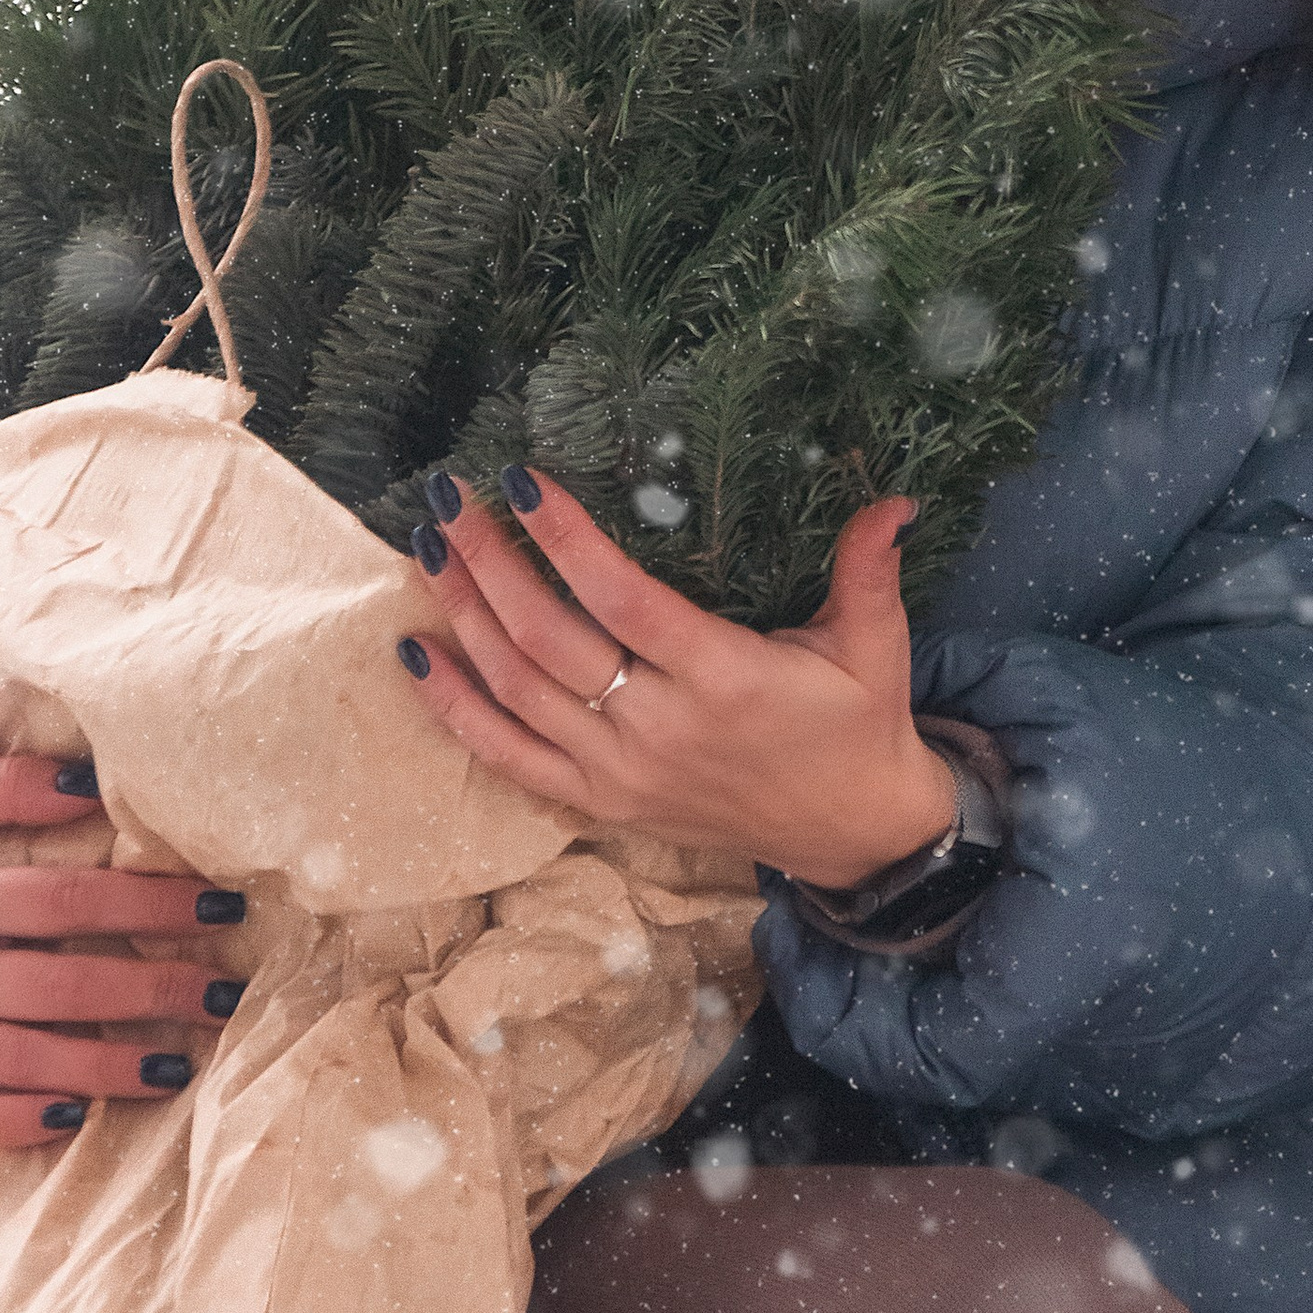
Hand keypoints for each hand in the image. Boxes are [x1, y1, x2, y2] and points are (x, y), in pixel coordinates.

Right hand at [0, 758, 247, 1149]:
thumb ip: (5, 785)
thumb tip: (93, 783)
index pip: (68, 902)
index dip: (151, 906)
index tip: (223, 909)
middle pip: (60, 988)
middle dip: (153, 993)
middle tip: (227, 997)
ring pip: (20, 1061)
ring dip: (105, 1068)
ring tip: (179, 1067)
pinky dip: (15, 1124)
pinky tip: (76, 1119)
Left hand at [401, 467, 957, 888]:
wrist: (851, 832)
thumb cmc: (859, 725)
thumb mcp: (875, 645)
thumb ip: (868, 569)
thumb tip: (895, 498)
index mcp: (724, 677)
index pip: (622, 598)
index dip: (565, 539)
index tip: (520, 480)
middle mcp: (660, 727)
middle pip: (549, 639)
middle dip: (489, 564)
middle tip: (449, 502)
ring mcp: (622, 772)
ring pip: (518, 691)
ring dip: (464, 617)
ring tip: (429, 551)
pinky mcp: (602, 804)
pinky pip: (509, 757)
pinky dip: (455, 710)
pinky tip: (417, 655)